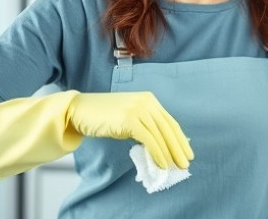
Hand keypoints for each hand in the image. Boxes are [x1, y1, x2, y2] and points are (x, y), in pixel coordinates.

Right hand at [68, 91, 193, 169]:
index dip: (180, 139)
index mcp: (149, 100)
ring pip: (160, 135)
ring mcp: (138, 109)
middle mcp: (146, 102)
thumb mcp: (129, 118)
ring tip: (174, 167)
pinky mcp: (130, 119)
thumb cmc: (103, 117)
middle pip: (168, 128)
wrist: (80, 110)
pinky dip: (157, 153)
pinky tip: (161, 164)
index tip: (187, 153)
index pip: (170, 122)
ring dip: (169, 154)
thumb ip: (145, 126)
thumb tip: (161, 147)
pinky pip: (149, 139)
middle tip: (185, 164)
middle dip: (179, 148)